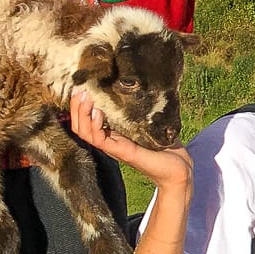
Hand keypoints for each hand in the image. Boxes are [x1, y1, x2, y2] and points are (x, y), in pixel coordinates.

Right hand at [69, 87, 192, 195]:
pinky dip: (95, 126)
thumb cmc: (165, 145)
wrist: (178, 168)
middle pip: (80, 126)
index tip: (80, 87)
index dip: (80, 105)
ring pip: (86, 133)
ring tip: (85, 98)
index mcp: (114, 134)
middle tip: (77, 89)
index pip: (86, 121)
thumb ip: (139, 108)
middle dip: (76, 107)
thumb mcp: (149, 121)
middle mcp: (110, 141)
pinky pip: (101, 140)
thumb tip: (137, 85)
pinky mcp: (123, 152)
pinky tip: (97, 113)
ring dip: (82, 115)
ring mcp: (114, 147)